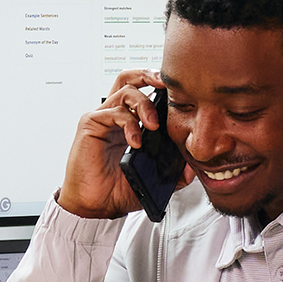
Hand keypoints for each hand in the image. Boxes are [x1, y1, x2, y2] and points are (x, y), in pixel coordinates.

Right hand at [58, 70, 191, 219]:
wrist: (97, 206)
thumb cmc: (116, 191)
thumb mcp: (153, 180)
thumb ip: (173, 173)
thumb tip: (192, 168)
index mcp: (128, 123)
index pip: (143, 93)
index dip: (159, 88)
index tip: (179, 93)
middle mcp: (114, 116)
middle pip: (129, 79)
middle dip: (149, 75)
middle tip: (167, 85)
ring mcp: (102, 118)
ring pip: (125, 90)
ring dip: (145, 104)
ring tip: (154, 125)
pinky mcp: (90, 124)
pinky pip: (114, 111)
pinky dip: (129, 124)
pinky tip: (136, 142)